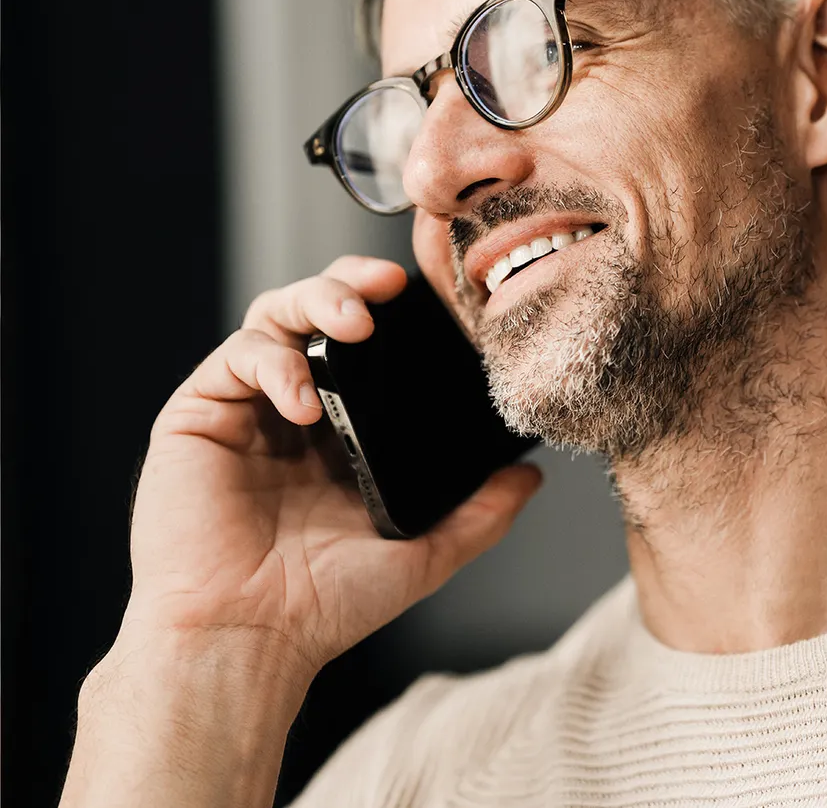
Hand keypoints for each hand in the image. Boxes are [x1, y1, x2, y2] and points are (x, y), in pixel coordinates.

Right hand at [121, 255, 541, 678]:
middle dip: (353, 284)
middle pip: (319, 311)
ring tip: (354, 322)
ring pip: (274, 317)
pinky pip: (234, 359)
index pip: (373, 346)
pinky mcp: (197, 415)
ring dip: (316, 302)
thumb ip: (480, 512)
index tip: (438, 300)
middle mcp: (296, 411)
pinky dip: (274, 365)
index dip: (399, 313)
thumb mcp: (423, 553)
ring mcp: (246, 409)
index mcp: (346, 431)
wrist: (246, 639)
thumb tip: (531, 475)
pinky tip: (303, 401)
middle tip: (388, 286)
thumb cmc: (322, 606)